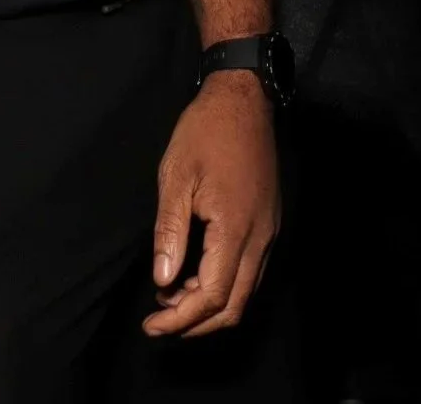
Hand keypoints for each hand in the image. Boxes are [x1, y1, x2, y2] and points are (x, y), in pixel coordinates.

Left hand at [145, 71, 278, 338]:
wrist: (244, 96)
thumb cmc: (205, 132)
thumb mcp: (176, 176)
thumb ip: (171, 232)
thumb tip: (163, 282)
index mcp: (236, 228)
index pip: (213, 296)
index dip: (181, 319)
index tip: (150, 325)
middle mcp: (260, 237)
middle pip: (234, 305)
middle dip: (196, 322)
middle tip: (159, 320)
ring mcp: (269, 229)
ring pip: (245, 290)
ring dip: (210, 305)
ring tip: (171, 297)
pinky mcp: (270, 220)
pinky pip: (251, 270)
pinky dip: (224, 284)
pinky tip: (196, 273)